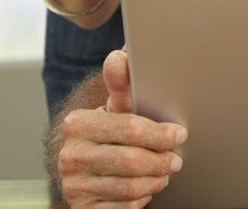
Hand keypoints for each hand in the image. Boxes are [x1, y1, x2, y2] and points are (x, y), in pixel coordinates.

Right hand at [57, 50, 186, 207]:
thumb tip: (121, 54)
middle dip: (161, 160)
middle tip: (176, 159)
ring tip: (164, 172)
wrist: (85, 169)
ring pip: (130, 187)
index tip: (178, 133)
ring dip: (155, 181)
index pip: (129, 128)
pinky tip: (145, 187)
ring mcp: (73, 185)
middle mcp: (70, 155)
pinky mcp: (82, 208)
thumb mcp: (115, 109)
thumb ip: (122, 84)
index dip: (160, 133)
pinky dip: (142, 199)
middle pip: (132, 161)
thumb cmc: (108, 134)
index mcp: (77, 123)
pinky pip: (123, 208)